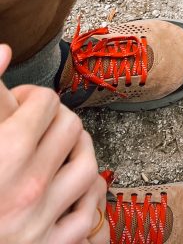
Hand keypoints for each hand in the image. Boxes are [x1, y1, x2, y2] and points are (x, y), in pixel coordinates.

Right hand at [0, 44, 107, 243]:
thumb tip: (4, 50)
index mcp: (6, 153)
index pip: (46, 102)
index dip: (32, 97)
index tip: (20, 105)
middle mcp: (29, 186)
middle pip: (70, 128)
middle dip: (57, 120)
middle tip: (41, 126)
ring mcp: (41, 220)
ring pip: (86, 168)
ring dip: (77, 154)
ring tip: (60, 152)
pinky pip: (86, 216)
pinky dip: (84, 201)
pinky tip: (69, 192)